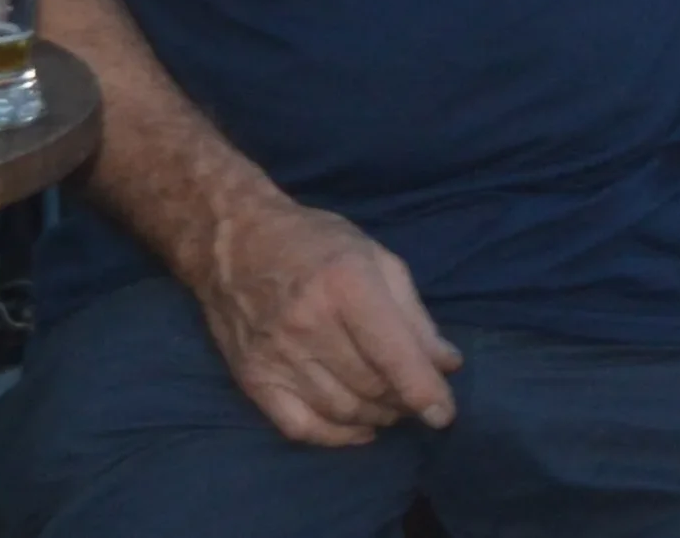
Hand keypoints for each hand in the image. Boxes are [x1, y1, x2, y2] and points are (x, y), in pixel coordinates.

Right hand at [192, 196, 462, 446]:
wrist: (232, 242)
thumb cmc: (316, 242)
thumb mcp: (377, 259)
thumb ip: (414, 314)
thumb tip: (446, 364)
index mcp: (346, 284)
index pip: (392, 354)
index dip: (424, 390)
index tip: (445, 415)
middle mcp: (308, 324)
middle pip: (371, 385)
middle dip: (405, 401)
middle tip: (419, 396)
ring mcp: (275, 355)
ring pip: (341, 410)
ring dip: (378, 417)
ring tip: (394, 407)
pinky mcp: (252, 379)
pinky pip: (299, 427)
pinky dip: (337, 437)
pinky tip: (361, 429)